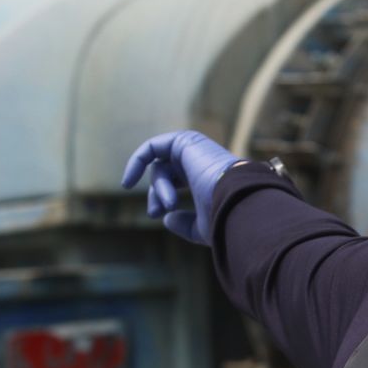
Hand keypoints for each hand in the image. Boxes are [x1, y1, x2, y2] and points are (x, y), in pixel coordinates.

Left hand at [121, 130, 241, 243]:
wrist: (238, 200)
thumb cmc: (225, 217)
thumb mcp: (202, 227)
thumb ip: (185, 224)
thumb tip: (166, 218)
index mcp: (208, 177)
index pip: (176, 183)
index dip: (162, 199)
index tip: (157, 215)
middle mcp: (202, 161)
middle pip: (165, 174)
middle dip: (156, 195)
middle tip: (154, 213)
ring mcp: (195, 149)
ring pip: (161, 167)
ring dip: (158, 187)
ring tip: (168, 204)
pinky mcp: (186, 141)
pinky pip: (153, 148)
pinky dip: (138, 161)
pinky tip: (129, 181)